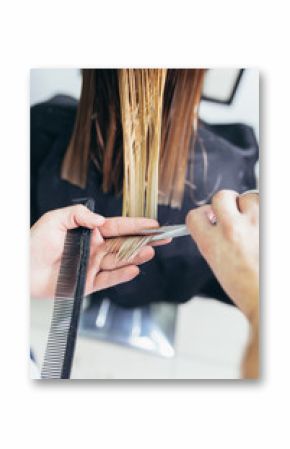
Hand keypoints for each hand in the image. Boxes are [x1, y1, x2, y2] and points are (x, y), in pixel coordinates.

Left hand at [30, 205, 163, 298]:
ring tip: (151, 251)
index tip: (153, 223)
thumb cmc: (34, 242)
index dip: (136, 225)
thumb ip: (79, 215)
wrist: (21, 269)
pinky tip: (135, 269)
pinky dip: (122, 275)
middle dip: (144, 241)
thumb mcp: (55, 219)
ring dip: (136, 256)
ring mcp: (92, 266)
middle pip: (124, 244)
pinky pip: (108, 279)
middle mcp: (94, 249)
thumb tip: (101, 220)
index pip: (117, 227)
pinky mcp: (87, 283)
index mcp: (89, 232)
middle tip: (163, 238)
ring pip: (119, 261)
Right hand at [186, 190, 258, 321]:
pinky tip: (266, 228)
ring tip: (256, 224)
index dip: (203, 214)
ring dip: (251, 206)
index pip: (195, 216)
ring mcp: (254, 223)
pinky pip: (266, 204)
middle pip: (221, 197)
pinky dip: (266, 212)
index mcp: (212, 244)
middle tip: (235, 214)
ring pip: (248, 197)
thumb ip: (213, 242)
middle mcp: (231, 230)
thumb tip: (215, 224)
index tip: (210, 216)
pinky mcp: (273, 221)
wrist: (269, 299)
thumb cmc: (248, 290)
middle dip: (227, 203)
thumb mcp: (218, 266)